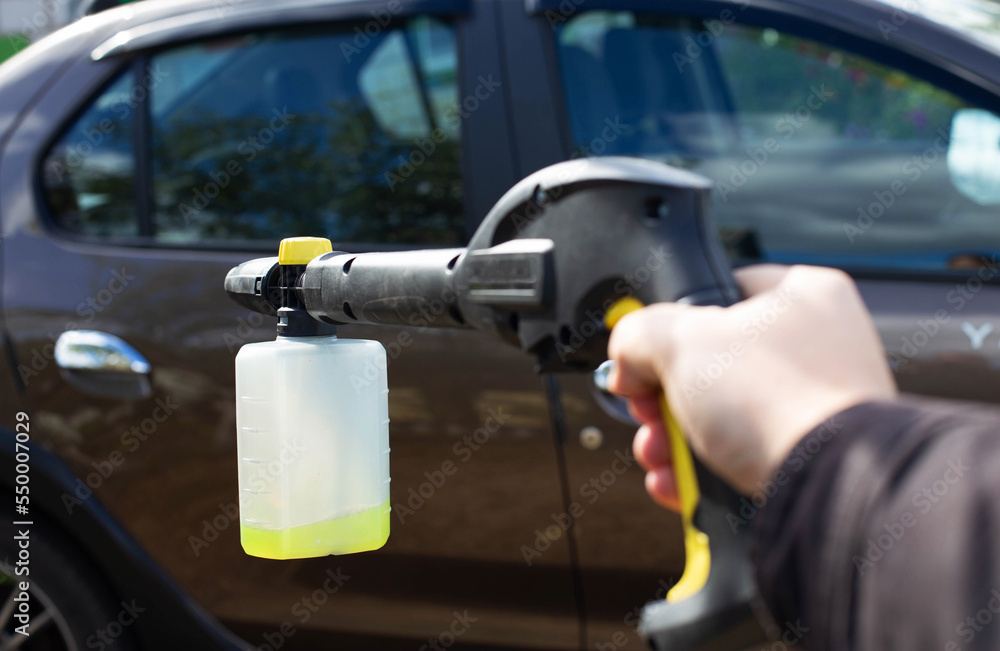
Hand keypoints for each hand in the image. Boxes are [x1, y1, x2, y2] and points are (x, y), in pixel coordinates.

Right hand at [606, 265, 896, 505]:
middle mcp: (816, 345)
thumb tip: (625, 356)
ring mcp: (815, 404)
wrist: (826, 487)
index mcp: (800, 294)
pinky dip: (702, 471)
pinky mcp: (809, 456)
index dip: (666, 325)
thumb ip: (638, 333)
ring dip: (673, 440)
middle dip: (662, 398)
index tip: (640, 357)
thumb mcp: (680, 342)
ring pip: (720, 414)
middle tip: (647, 412)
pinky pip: (741, 454)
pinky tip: (678, 483)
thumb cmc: (775, 400)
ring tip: (658, 456)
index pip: (716, 294)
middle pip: (709, 363)